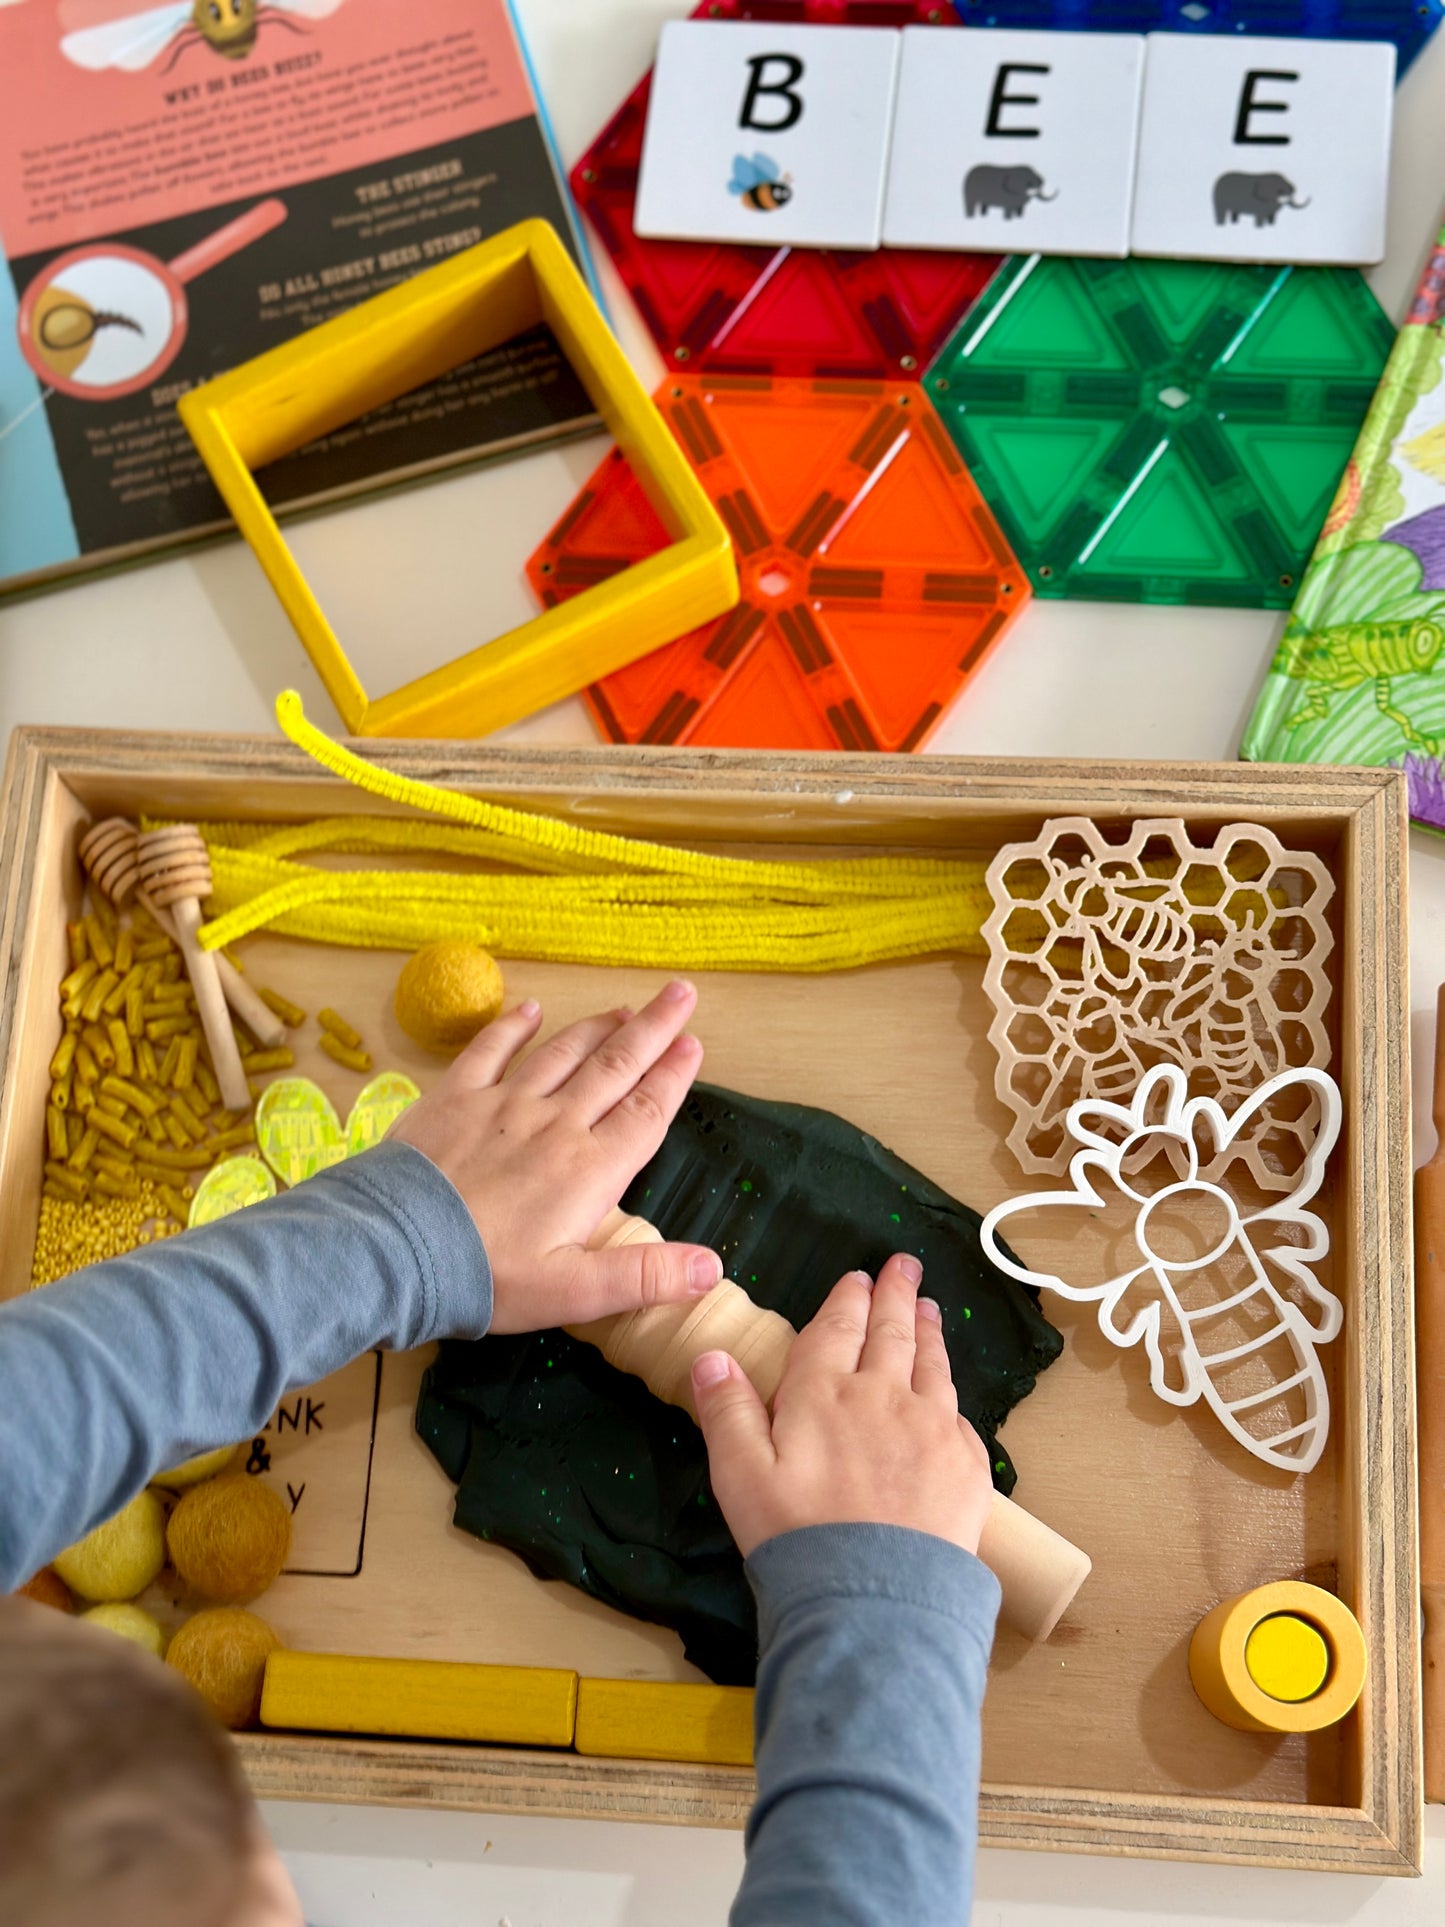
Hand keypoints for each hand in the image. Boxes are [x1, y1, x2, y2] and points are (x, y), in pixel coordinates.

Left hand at [389, 981, 722, 1332]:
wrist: (393, 1250)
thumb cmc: (486, 1278)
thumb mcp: (574, 1293)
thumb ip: (644, 1275)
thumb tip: (712, 1267)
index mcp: (590, 1169)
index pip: (646, 1112)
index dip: (675, 1076)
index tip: (695, 1044)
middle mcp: (555, 1123)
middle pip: (615, 1067)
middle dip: (652, 1030)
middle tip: (681, 995)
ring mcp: (503, 1104)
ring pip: (563, 1053)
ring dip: (597, 1027)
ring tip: (624, 1007)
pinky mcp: (455, 1098)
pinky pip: (490, 1050)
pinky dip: (513, 1026)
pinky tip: (530, 1009)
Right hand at [690, 1255, 992, 1558]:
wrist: (876, 1598)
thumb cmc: (797, 1538)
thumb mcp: (740, 1476)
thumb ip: (727, 1411)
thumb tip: (712, 1356)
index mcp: (823, 1394)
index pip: (837, 1330)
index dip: (848, 1300)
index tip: (858, 1278)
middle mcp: (882, 1397)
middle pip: (891, 1333)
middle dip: (895, 1295)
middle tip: (904, 1266)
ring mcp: (931, 1427)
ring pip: (931, 1364)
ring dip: (928, 1331)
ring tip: (930, 1309)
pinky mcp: (966, 1464)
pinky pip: (957, 1413)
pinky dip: (950, 1389)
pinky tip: (948, 1389)